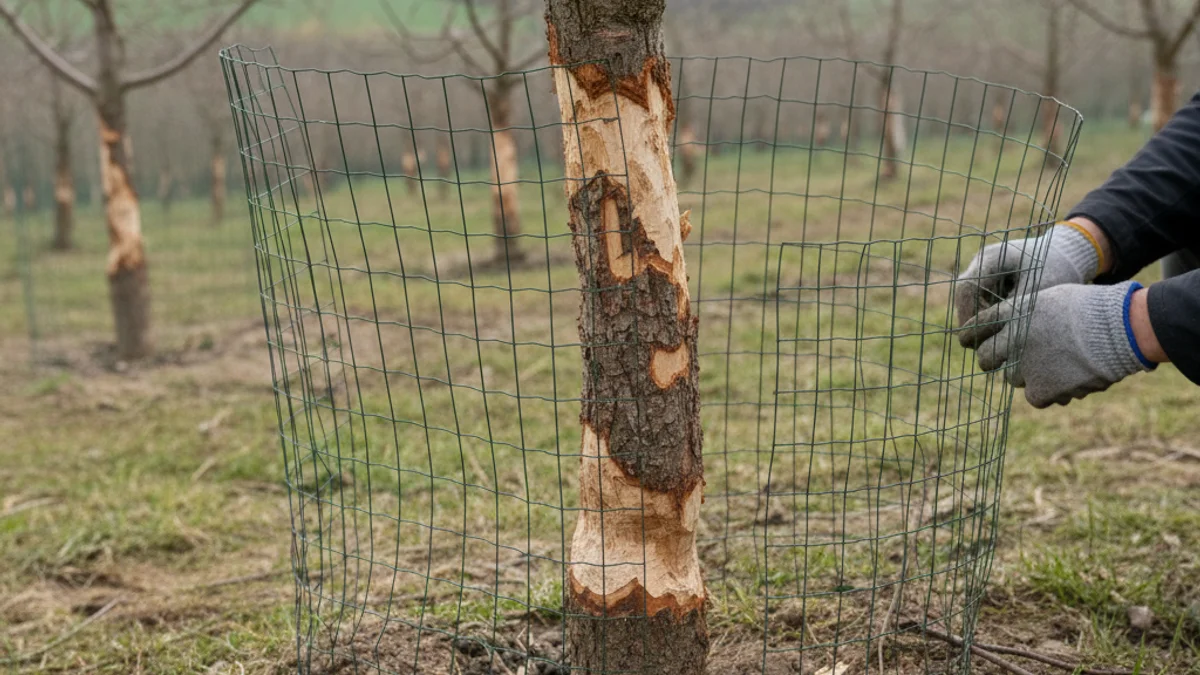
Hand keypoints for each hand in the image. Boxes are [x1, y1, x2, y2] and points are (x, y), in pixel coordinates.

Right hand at [954, 224, 1101, 327]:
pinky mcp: (989, 278)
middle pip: (964, 295)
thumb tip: (993, 339)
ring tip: (995, 336)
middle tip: (984, 342)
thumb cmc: (1056, 269)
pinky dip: (988, 314)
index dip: (970, 314)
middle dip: (972, 320)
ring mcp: (984, 269)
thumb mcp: (1037, 292)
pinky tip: (1002, 326)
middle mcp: (982, 261)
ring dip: (979, 318)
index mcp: (991, 257)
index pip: (968, 288)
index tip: (982, 335)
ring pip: (970, 299)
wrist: (1068, 253)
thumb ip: (1013, 311)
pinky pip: (981, 299)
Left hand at [957, 281, 1154, 407]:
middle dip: (992, 361)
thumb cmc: (1090, 309)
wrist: (1120, 329)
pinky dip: (1048, 392)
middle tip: (1004, 361)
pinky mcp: (1039, 389)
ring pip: (1012, 378)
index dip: (970, 336)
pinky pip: (1033, 397)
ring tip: (1056, 363)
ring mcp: (1024, 365)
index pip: (976, 327)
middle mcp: (1011, 339)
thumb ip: (1022, 315)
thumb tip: (1005, 333)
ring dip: (1028, 374)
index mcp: (1012, 313)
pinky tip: (1067, 378)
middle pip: (985, 358)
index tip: (966, 341)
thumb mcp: (1049, 299)